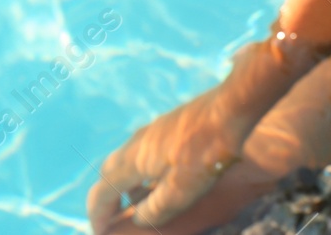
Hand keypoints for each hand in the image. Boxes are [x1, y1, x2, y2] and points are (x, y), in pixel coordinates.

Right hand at [86, 33, 329, 232]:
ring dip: (124, 182)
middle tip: (111, 217)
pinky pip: (143, 150)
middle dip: (107, 197)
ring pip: (127, 159)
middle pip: (110, 172)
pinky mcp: (170, 124)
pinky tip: (160, 176)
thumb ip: (154, 209)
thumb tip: (138, 218)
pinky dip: (141, 169)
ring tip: (136, 201)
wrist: (231, 109)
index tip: (99, 231)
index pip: (103, 191)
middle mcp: (138, 142)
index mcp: (134, 160)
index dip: (99, 214)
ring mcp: (154, 130)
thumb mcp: (180, 192)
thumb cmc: (206, 154)